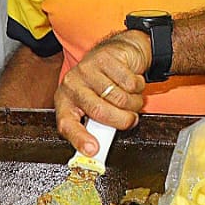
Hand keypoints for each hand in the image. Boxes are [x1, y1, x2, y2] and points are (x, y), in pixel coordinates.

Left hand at [54, 31, 148, 154]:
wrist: (118, 53)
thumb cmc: (106, 85)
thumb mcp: (96, 107)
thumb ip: (97, 127)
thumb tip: (98, 152)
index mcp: (65, 101)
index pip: (67, 124)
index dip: (80, 138)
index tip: (93, 150)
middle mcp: (72, 84)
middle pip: (99, 111)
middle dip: (122, 120)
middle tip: (131, 120)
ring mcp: (87, 69)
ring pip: (120, 98)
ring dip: (134, 103)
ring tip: (132, 97)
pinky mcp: (105, 58)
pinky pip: (130, 83)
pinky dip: (138, 86)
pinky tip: (132, 82)